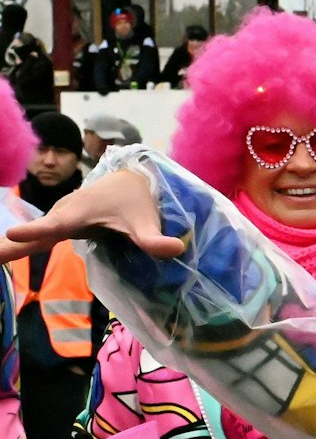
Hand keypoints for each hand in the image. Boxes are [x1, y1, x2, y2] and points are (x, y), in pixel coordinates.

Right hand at [0, 169, 181, 262]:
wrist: (129, 181)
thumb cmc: (135, 200)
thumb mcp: (146, 220)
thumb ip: (155, 238)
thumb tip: (176, 250)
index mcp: (79, 214)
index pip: (55, 225)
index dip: (35, 232)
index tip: (13, 234)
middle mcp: (63, 216)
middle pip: (33, 235)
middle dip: (10, 246)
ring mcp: (58, 220)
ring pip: (31, 237)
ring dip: (10, 248)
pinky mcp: (59, 226)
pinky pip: (37, 239)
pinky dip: (19, 246)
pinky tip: (3, 256)